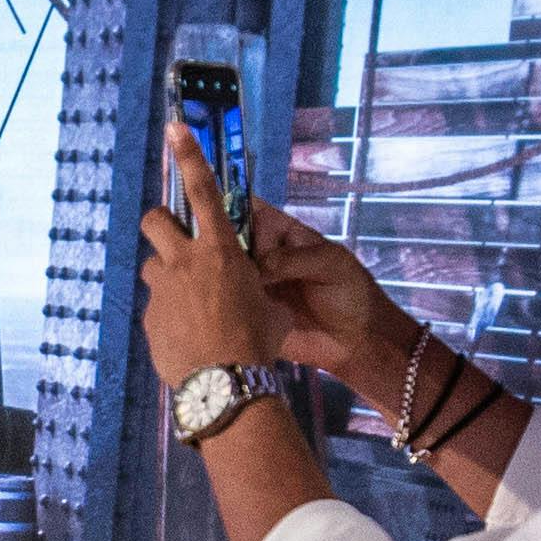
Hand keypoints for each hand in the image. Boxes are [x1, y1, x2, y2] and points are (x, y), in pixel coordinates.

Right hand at [143, 114, 409, 383]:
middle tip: (187, 240)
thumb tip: (258, 266)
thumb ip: (293, 258)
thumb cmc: (348, 291)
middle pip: (222, 237)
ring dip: (202, 270)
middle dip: (204, 236)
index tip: (198, 199)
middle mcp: (258, 254)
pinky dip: (207, 300)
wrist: (353, 341)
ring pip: (215, 270)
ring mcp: (249, 283)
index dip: (223, 202)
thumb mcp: (330, 263)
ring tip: (187, 272)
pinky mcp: (245, 312)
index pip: (245, 209)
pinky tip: (193, 299)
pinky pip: (220, 302)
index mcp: (279, 232)